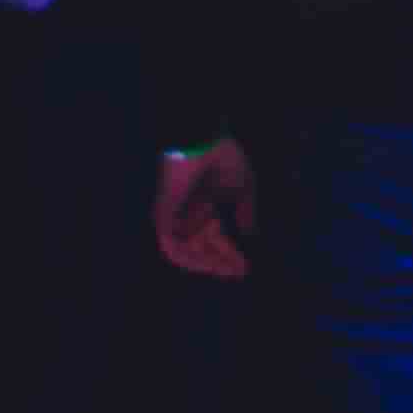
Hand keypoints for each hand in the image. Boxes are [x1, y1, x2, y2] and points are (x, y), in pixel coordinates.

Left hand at [152, 139, 255, 278]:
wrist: (205, 140)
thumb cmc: (224, 159)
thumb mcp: (243, 188)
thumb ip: (245, 211)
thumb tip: (249, 233)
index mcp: (203, 206)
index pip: (214, 238)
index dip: (229, 254)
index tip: (245, 267)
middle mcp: (186, 214)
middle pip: (201, 248)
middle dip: (221, 262)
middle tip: (241, 271)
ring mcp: (173, 216)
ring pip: (186, 251)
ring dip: (206, 263)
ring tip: (226, 269)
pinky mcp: (163, 215)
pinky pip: (172, 246)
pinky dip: (189, 257)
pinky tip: (209, 262)